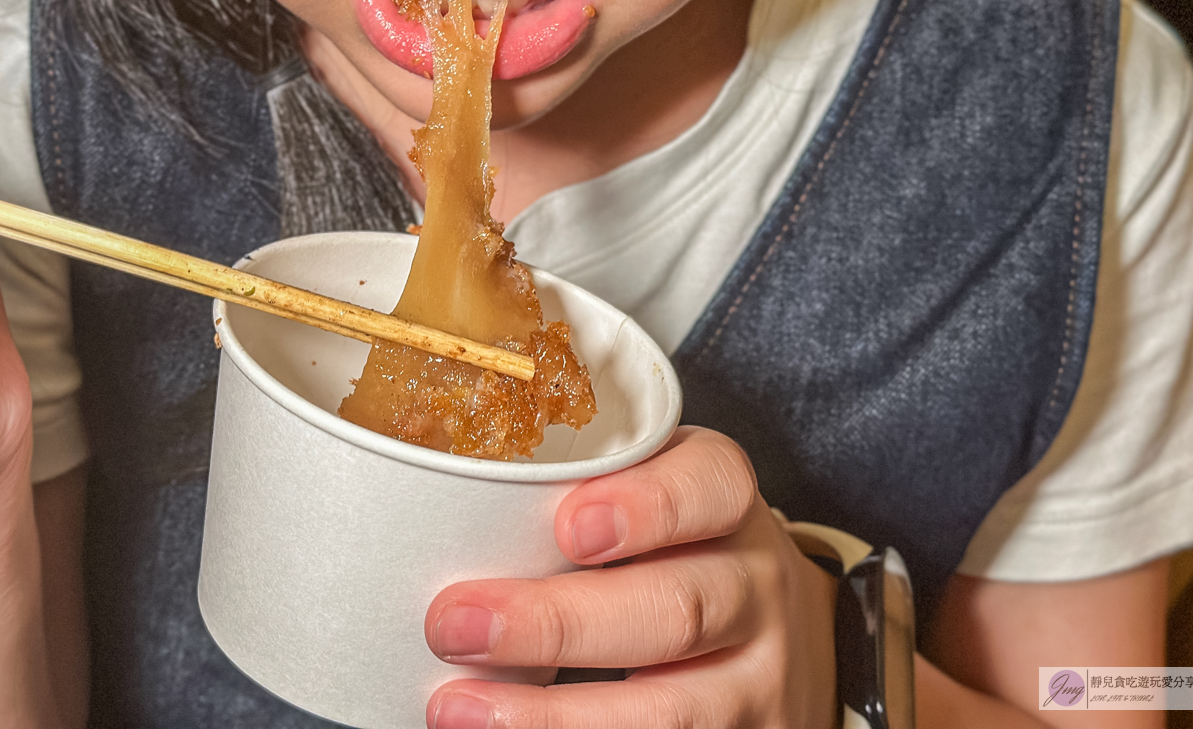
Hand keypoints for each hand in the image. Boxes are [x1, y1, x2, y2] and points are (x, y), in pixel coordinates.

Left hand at [424, 427, 837, 727]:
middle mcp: (753, 588)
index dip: (646, 506)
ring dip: (555, 717)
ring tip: (457, 711)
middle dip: (558, 624)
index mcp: (725, 503)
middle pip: (677, 606)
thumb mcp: (647, 496)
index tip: (567, 527)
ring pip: (672, 709)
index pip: (710, 486)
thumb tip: (423, 503)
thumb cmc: (669, 546)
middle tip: (453, 626)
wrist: (770, 634)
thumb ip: (568, 491)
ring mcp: (755, 680)